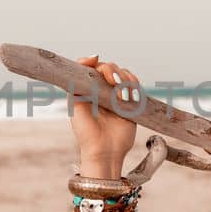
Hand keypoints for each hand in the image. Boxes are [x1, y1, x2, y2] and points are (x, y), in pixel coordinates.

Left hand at [69, 54, 139, 173]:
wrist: (104, 151)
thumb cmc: (86, 132)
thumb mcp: (75, 105)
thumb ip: (76, 82)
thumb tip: (87, 61)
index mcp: (86, 89)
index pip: (90, 67)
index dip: (93, 61)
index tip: (95, 60)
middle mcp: (100, 90)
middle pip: (108, 67)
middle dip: (111, 71)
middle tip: (113, 82)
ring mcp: (116, 95)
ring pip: (123, 74)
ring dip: (124, 79)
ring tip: (122, 96)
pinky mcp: (130, 102)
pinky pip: (135, 86)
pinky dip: (134, 86)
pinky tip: (130, 95)